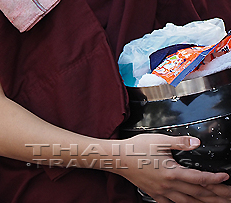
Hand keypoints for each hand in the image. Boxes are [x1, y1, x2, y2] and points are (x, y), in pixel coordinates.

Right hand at [113, 134, 230, 202]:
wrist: (117, 158)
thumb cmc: (136, 148)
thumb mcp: (159, 140)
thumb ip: (180, 142)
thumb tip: (196, 143)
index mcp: (172, 172)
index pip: (199, 178)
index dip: (215, 179)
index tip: (226, 177)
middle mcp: (169, 185)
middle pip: (198, 193)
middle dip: (217, 195)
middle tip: (230, 196)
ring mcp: (162, 192)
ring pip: (188, 202)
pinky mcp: (154, 194)